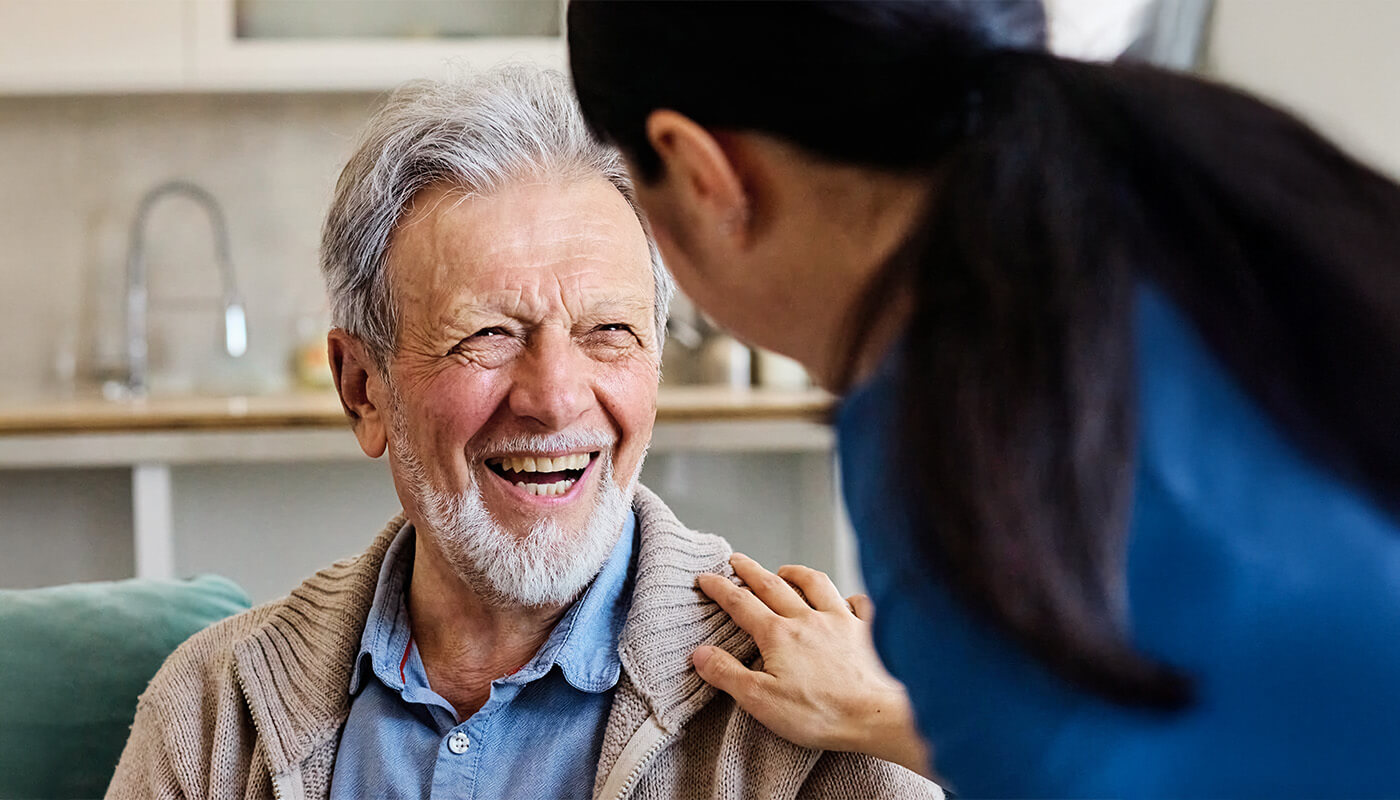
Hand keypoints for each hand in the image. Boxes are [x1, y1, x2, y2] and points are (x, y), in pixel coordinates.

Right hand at [693, 553, 929, 776]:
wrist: (877, 716)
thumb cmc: (821, 713)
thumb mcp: (761, 700)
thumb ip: (728, 674)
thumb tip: (700, 654)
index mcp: (779, 635)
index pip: (741, 604)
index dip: (720, 589)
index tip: (706, 577)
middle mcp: (808, 619)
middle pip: (773, 585)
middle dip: (750, 570)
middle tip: (736, 559)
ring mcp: (841, 621)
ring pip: (816, 585)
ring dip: (797, 574)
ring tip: (785, 570)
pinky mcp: (867, 631)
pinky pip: (859, 603)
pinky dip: (850, 597)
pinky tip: (846, 600)